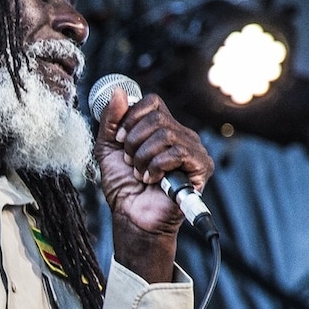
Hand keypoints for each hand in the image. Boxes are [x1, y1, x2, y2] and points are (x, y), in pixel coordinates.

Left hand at [94, 88, 213, 279]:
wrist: (131, 217)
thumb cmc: (123, 187)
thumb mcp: (108, 149)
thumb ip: (111, 121)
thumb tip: (119, 91)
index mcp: (161, 128)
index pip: (152, 102)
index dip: (131, 117)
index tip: (120, 140)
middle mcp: (181, 135)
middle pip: (157, 117)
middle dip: (134, 141)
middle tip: (130, 162)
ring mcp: (193, 150)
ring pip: (165, 134)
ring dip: (143, 157)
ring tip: (140, 173)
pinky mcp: (201, 167)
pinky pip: (177, 153)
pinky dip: (156, 167)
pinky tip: (151, 180)